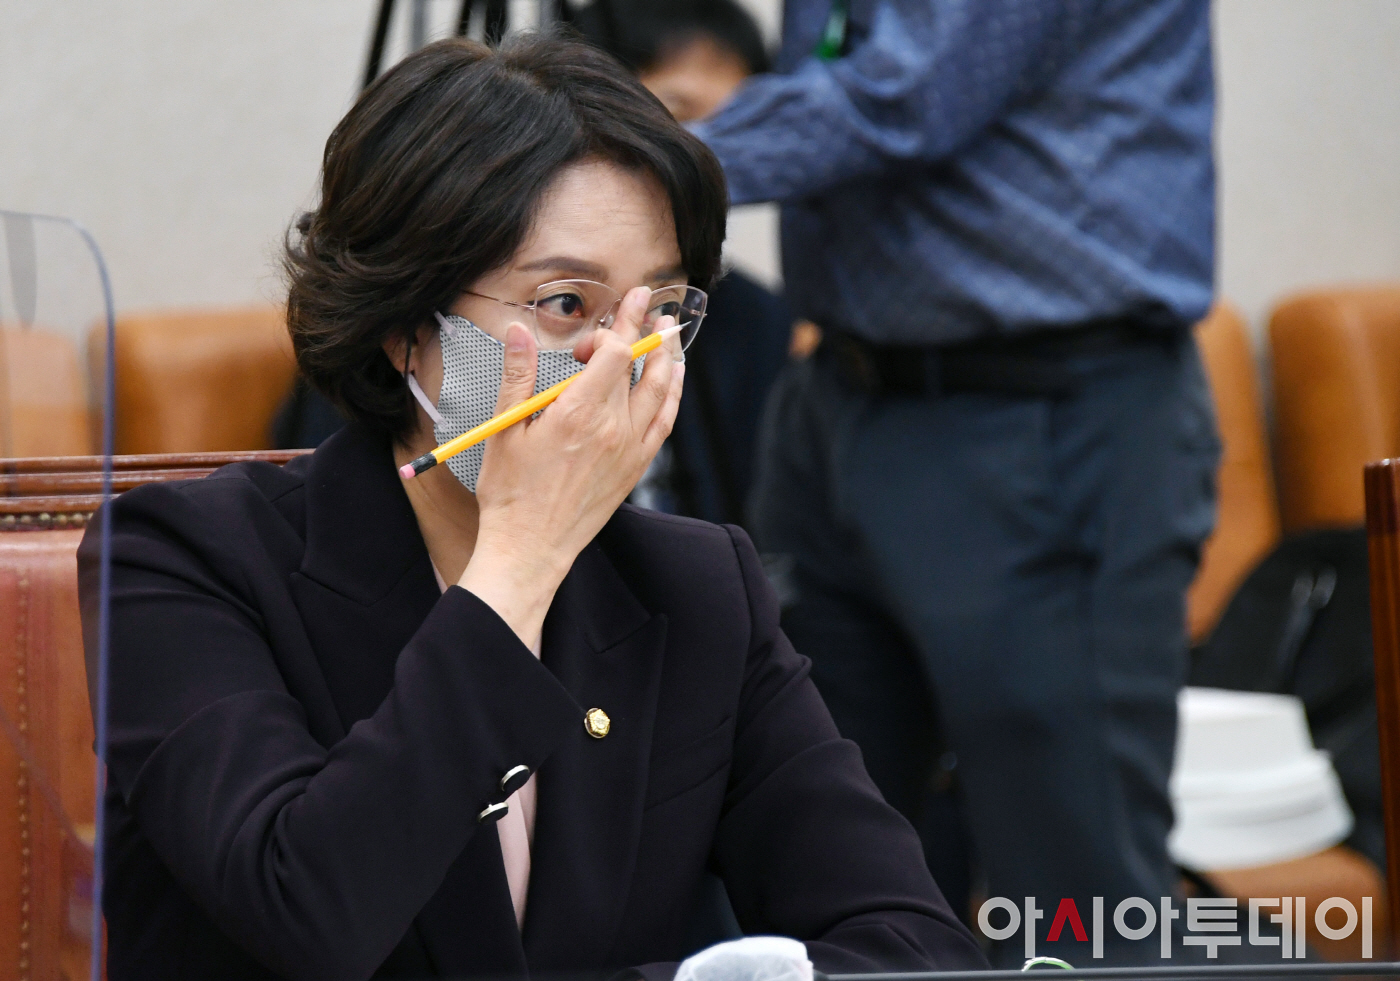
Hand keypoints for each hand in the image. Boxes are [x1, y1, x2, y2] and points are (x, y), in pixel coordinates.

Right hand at [458, 287, 683, 644]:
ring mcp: (630, 449)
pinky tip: (672, 380)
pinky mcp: (635, 467)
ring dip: (667, 356)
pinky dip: (672, 395)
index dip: (617, 325)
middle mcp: (613, 428)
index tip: (616, 310)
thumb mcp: (506, 428)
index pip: (615, 351)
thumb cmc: (511, 491)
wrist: (532, 547)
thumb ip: (519, 375)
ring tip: (668, 333)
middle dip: (644, 329)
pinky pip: (665, 422)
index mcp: (578, 413)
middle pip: (640, 365)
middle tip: (648, 304)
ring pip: (661, 391)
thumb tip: (519, 330)